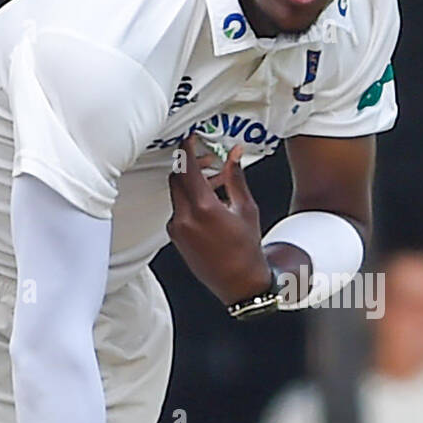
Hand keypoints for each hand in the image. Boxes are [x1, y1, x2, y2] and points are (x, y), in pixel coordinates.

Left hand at [167, 139, 272, 304]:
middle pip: (176, 178)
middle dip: (189, 165)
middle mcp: (185, 218)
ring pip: (177, 194)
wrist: (239, 283)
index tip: (190, 139)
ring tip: (214, 183)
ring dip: (190, 184)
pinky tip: (208, 204)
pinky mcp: (175, 238)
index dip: (186, 149)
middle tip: (207, 160)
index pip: (186, 168)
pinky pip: (178, 210)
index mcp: (203, 208)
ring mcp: (177, 229)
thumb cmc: (246, 249)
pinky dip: (189, 201)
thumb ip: (236, 177)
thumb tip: (235, 154)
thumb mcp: (246, 208)